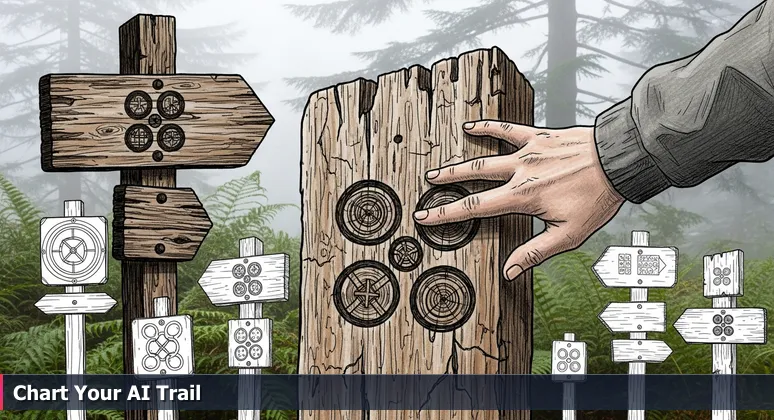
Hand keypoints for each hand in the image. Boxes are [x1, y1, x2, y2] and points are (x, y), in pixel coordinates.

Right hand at [413, 120, 624, 280]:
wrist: (619, 161)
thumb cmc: (597, 198)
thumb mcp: (569, 235)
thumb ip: (535, 252)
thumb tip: (509, 271)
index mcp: (523, 197)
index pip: (476, 207)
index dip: (447, 214)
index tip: (426, 217)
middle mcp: (520, 172)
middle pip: (473, 177)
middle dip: (447, 183)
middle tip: (428, 186)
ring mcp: (528, 152)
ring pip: (485, 156)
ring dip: (460, 162)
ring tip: (440, 166)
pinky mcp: (539, 137)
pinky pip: (508, 129)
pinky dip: (489, 127)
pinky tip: (473, 125)